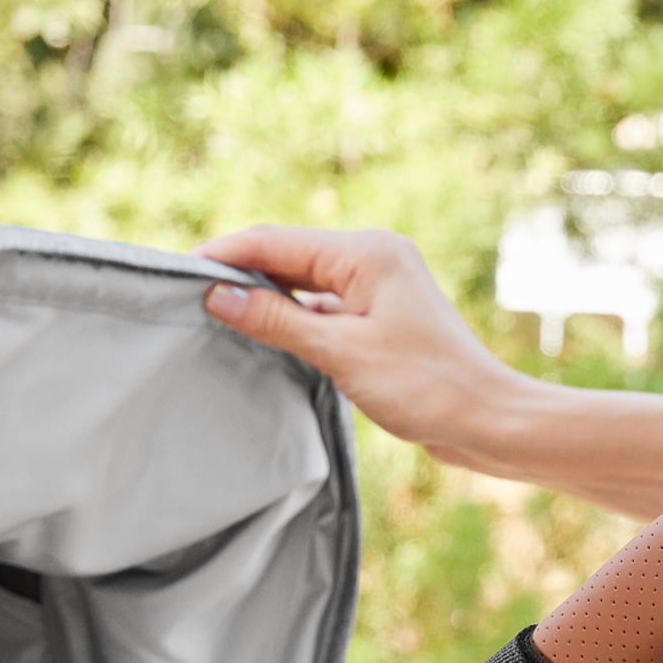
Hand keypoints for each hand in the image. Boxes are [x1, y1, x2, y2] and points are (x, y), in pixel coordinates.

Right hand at [197, 226, 524, 462]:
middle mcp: (372, 257)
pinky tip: (262, 335)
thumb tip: (219, 296)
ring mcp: (377, 286)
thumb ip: (277, 320)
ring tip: (213, 315)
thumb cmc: (426, 385)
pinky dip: (290, 317)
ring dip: (263, 297)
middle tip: (185, 297)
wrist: (487, 421)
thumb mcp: (341, 352)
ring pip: (302, 282)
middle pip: (286, 255)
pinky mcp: (379, 317)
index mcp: (365, 252)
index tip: (176, 274)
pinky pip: (321, 306)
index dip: (224, 255)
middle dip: (238, 273)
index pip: (275, 241)